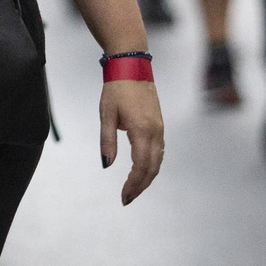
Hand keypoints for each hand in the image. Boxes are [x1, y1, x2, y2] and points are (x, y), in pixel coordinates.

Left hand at [99, 80, 163, 205]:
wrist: (132, 67)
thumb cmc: (117, 88)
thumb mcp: (106, 115)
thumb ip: (107, 141)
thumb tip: (107, 164)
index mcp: (141, 130)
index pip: (140, 166)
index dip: (133, 184)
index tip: (124, 196)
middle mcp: (155, 131)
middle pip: (152, 168)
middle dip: (141, 186)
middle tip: (128, 198)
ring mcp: (159, 128)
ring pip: (158, 160)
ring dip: (147, 177)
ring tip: (133, 188)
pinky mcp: (159, 124)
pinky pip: (159, 151)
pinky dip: (152, 165)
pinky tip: (142, 170)